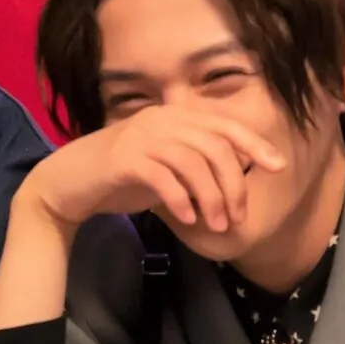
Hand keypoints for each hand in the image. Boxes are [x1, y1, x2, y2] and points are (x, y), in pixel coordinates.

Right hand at [23, 106, 283, 235]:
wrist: (67, 186)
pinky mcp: (123, 159)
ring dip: (211, 198)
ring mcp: (140, 136)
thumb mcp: (164, 169)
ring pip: (193, 163)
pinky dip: (181, 200)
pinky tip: (186, 219)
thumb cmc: (119, 180)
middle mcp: (160, 120)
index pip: (224, 126)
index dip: (254, 144)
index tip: (278, 166)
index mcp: (173, 118)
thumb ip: (195, 168)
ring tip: (215, 225)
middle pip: (214, 146)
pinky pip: (164, 178)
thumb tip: (235, 181)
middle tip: (236, 217)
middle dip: (233, 184)